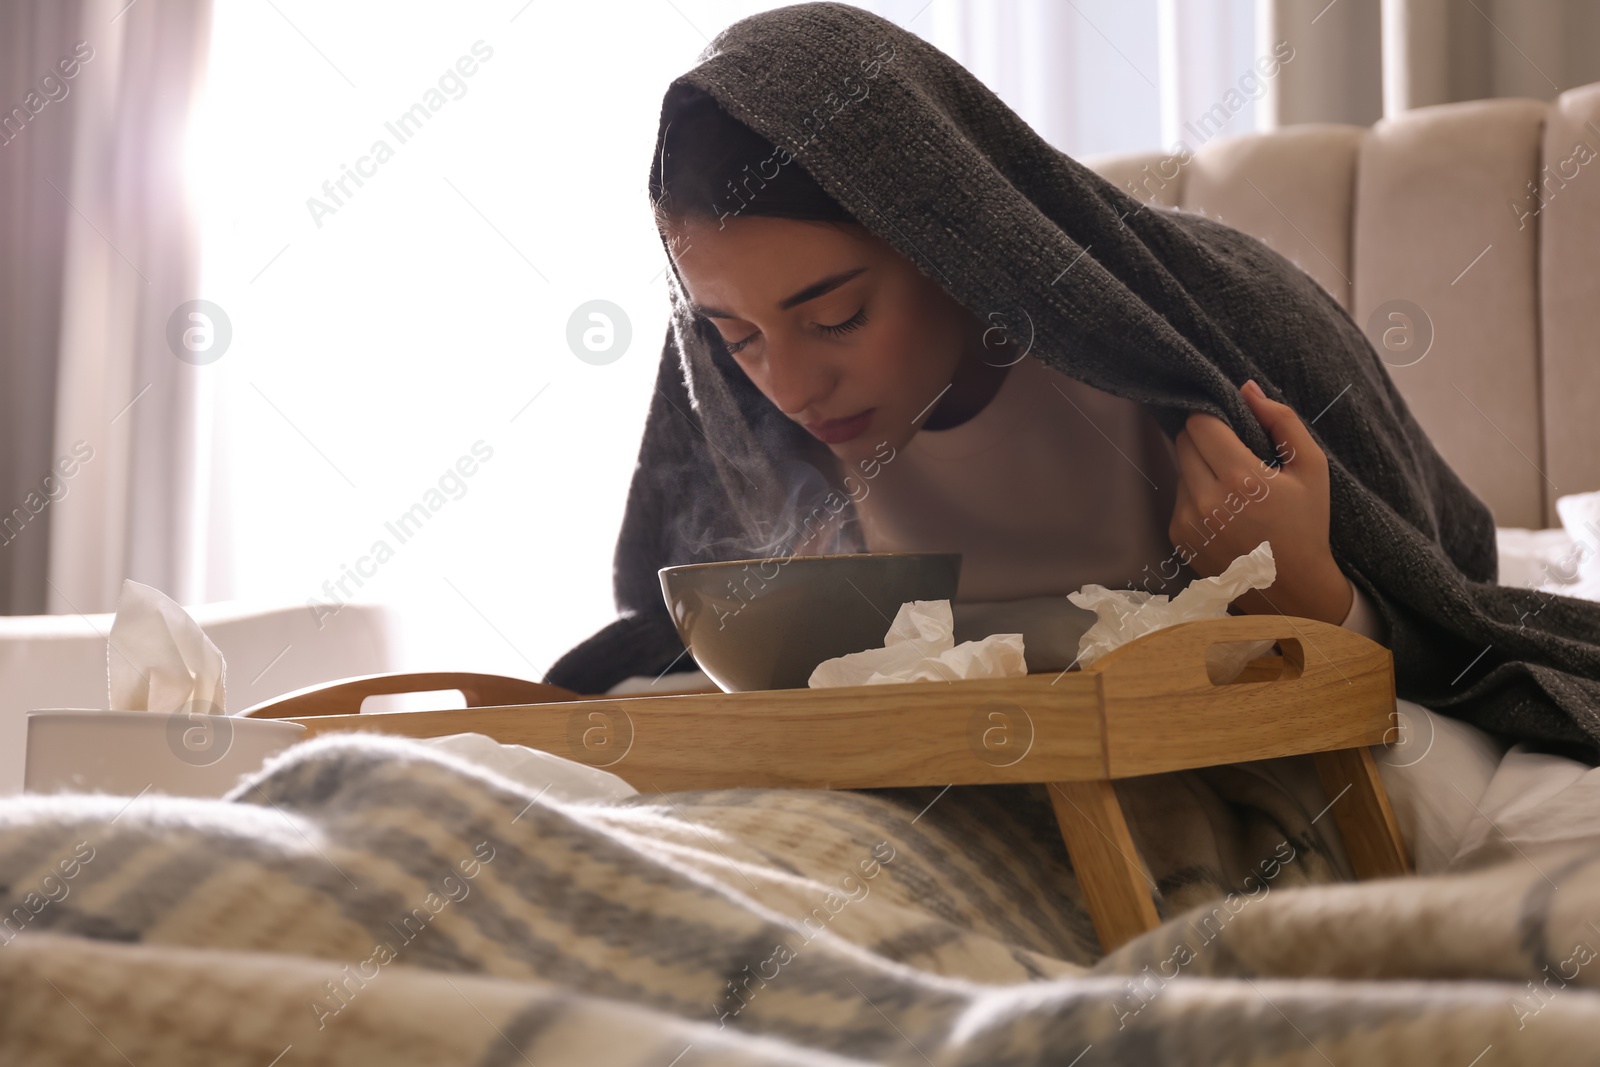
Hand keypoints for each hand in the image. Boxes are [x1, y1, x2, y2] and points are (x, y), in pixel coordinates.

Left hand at [1167, 379, 1352, 624]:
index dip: (1214, 418)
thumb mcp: (1311, 467)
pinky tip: (1225, 511)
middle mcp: (1206, 500)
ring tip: (1234, 488)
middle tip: (1234, 454)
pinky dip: (1196, 494)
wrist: (1293, 587)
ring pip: (1180, 468)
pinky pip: (1178, 496)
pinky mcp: (1178, 537)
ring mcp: (1188, 521)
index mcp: (1240, 479)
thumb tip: (1246, 388)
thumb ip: (1281, 420)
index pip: (1200, 423)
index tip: (1231, 425)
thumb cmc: (1306, 524)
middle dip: (1205, 439)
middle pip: (1183, 442)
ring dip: (1200, 467)